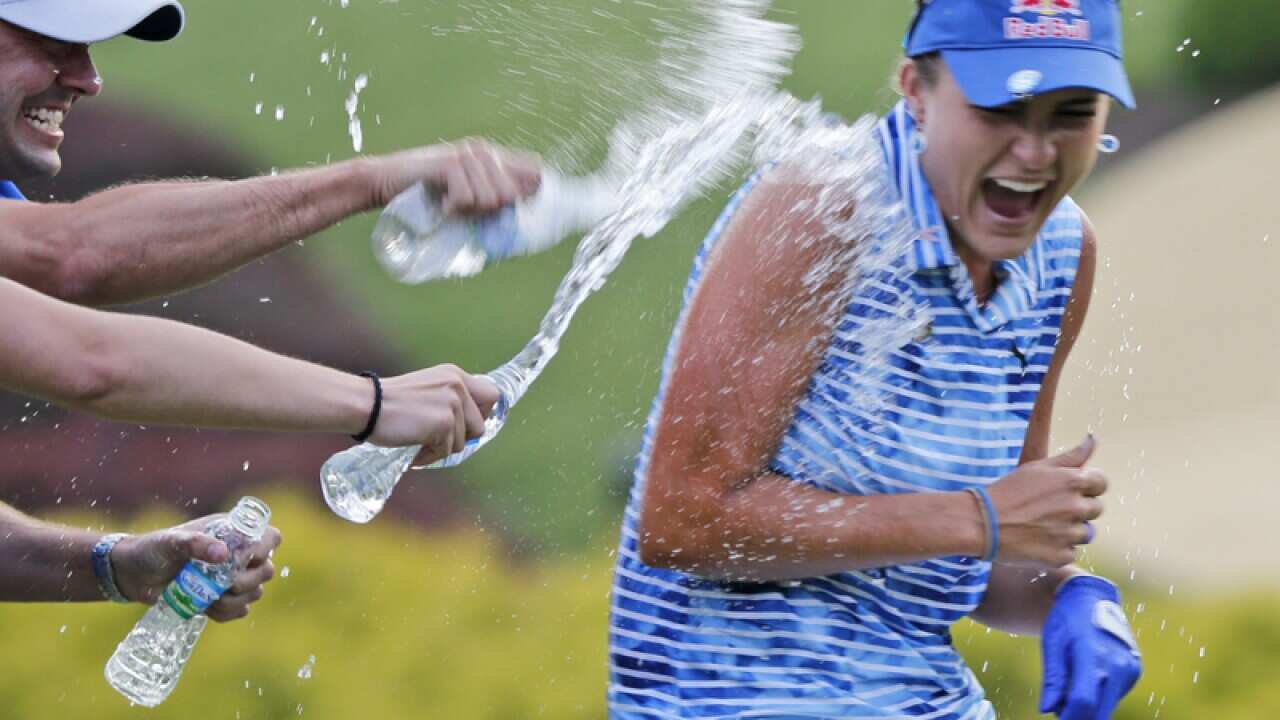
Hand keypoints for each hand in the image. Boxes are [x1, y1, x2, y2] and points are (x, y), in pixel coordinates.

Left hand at [111, 515, 282, 621]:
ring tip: (209, 598)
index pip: (270, 537)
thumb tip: (224, 554)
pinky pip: (240, 611)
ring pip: (255, 593)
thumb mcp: (171, 542)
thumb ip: (196, 544)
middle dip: (247, 581)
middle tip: (224, 583)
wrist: (132, 575)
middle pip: (267, 570)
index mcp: (232, 533)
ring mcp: (231, 579)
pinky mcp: (221, 600)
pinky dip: (227, 613)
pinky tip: (207, 609)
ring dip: (235, 600)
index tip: (244, 559)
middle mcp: (237, 555)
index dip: (265, 549)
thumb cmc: (152, 549)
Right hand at [369, 138, 541, 214]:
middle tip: (465, 208)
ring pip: (492, 200)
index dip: (531, 193)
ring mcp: (468, 155)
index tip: (509, 210)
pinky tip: (440, 204)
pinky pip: (468, 200)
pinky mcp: (451, 163)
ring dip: (469, 212)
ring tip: (450, 205)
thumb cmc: (426, 194)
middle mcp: (485, 151)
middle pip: (512, 195)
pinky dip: (453, 210)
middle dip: (490, 211)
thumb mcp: (465, 195)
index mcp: (493, 157)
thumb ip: (493, 196)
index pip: (535, 171)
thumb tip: (524, 215)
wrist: (385, 182)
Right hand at [372, 364, 500, 464]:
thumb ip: (449, 398)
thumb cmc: (390, 403)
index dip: (483, 413)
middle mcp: (458, 385)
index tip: (467, 424)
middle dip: (462, 437)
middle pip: (480, 425)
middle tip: (441, 439)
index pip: (492, 394)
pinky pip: (446, 451)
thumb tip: (471, 425)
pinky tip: (414, 447)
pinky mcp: (444, 423)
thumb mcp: (428, 389)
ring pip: (463, 442)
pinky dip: (430, 455)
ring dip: (441, 448)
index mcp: (455, 375)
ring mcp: (453, 404)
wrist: (366, 405)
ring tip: (419, 441)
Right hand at [987, 435, 1104, 567]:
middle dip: (1078, 508)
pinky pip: (1070, 552)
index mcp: (1073, 481)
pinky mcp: (1061, 556)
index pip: (1102, 483)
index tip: (1068, 491)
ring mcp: (1070, 534)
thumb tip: (1092, 439)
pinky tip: (1036, 541)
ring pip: (1084, 533)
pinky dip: (1056, 549)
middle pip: (1095, 509)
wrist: (981, 522)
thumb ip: (1071, 456)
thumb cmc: (1008, 490)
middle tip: (1049, 509)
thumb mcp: (1038, 467)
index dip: (1088, 486)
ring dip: (1068, 530)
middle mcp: (1077, 507)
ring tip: (1040, 526)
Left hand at [1040, 575, 1141, 718]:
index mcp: (1093, 655)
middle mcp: (1117, 664)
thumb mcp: (1053, 645)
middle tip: (1060, 712)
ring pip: (1107, 705)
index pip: (1083, 700)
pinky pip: (1114, 695)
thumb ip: (1053, 680)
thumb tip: (1046, 710)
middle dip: (1079, 717)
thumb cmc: (1066, 620)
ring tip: (1067, 692)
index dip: (1069, 717)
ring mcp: (1129, 668)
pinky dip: (1099, 697)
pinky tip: (1084, 681)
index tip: (1057, 719)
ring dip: (1088, 708)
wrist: (1091, 597)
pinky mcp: (1134, 671)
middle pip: (1099, 710)